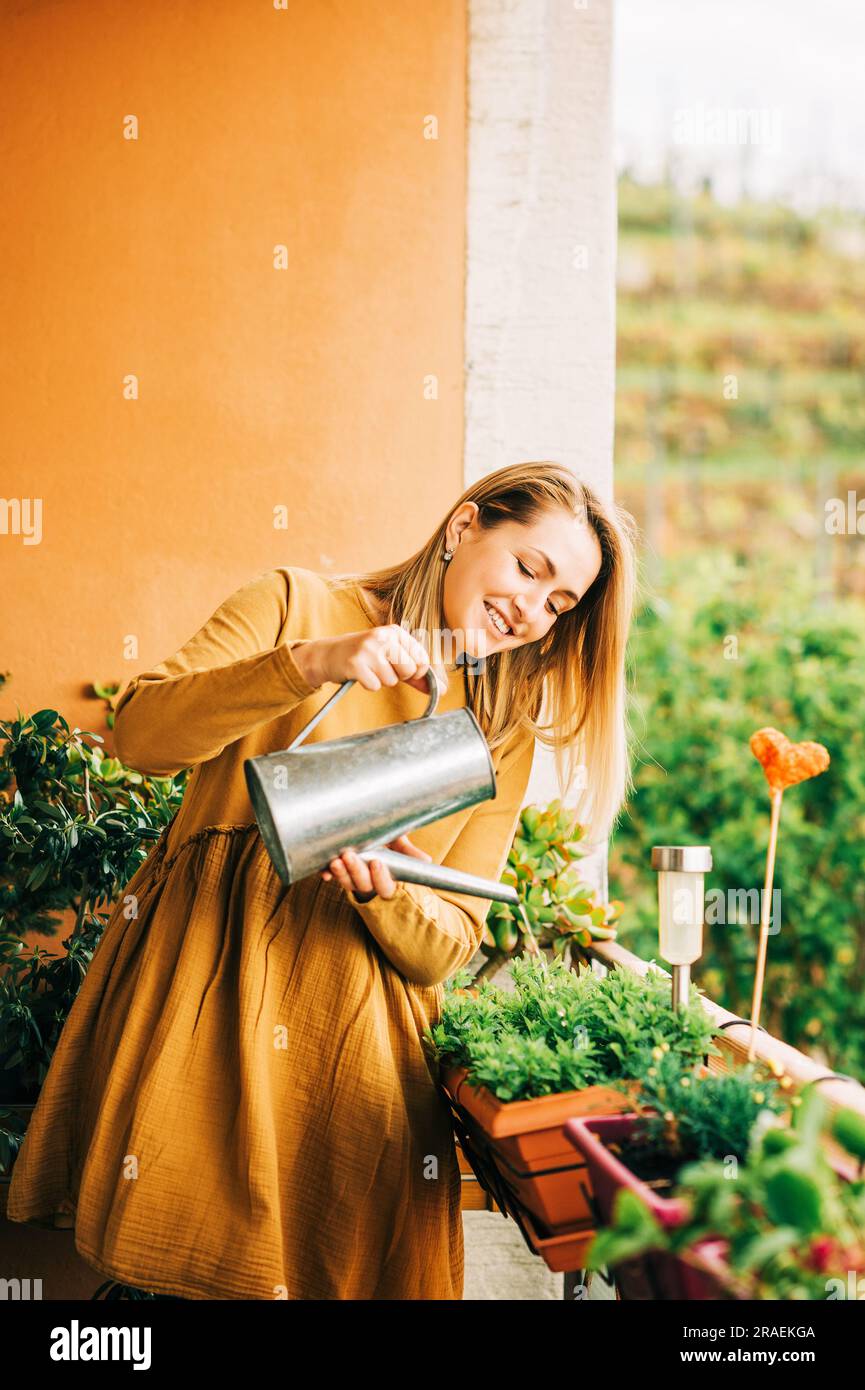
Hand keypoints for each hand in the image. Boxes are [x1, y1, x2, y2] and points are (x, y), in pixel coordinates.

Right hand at [290, 626, 440, 696]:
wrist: (329, 654)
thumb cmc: (365, 657)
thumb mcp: (390, 658)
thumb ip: (415, 673)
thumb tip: (441, 690)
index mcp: (395, 632)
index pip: (421, 658)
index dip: (416, 672)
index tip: (402, 670)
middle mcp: (383, 636)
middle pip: (408, 670)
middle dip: (398, 677)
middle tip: (382, 668)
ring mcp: (368, 649)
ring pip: (392, 680)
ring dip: (381, 681)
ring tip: (369, 669)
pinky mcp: (355, 664)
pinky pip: (375, 686)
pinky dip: (369, 685)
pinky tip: (360, 674)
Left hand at [321, 834, 432, 901]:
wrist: (367, 841)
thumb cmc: (387, 846)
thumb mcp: (398, 847)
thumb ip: (408, 852)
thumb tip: (427, 861)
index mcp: (386, 880)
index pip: (385, 886)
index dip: (380, 877)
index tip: (377, 863)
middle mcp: (368, 883)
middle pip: (361, 884)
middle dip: (355, 871)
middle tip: (350, 856)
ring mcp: (351, 880)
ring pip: (346, 882)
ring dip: (340, 873)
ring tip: (335, 861)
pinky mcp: (338, 874)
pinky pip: (331, 878)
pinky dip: (327, 875)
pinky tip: (323, 872)